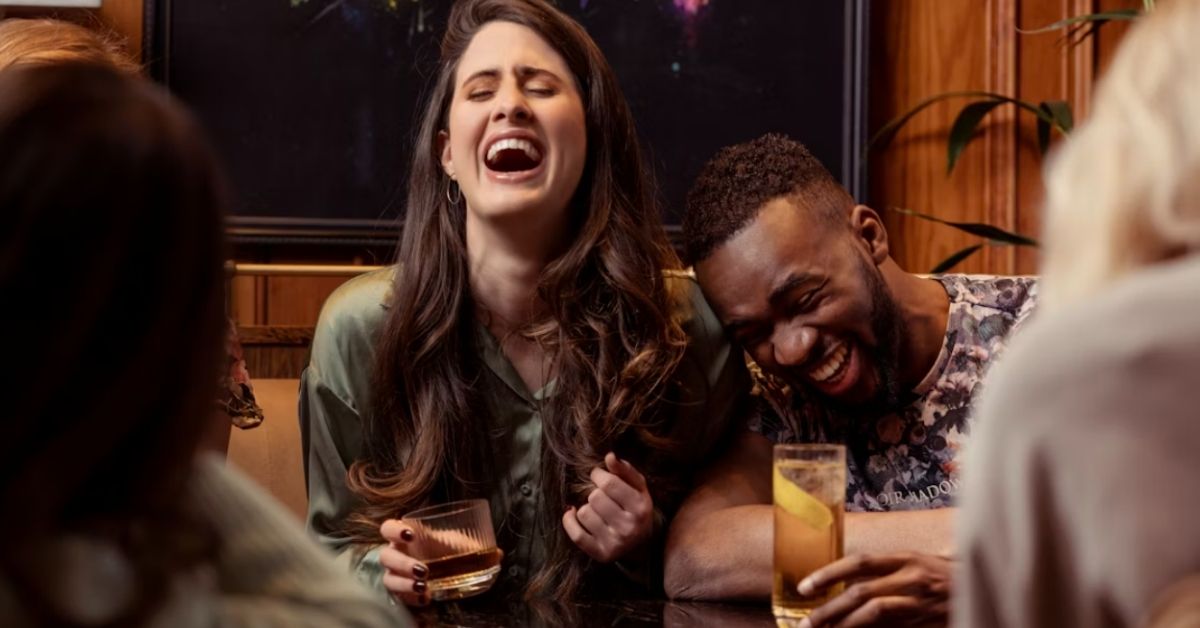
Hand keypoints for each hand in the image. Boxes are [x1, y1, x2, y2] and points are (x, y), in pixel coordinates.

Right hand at [379, 518, 500, 606]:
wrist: (440, 570)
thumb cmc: (444, 551)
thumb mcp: (458, 546)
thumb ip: (475, 547)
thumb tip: (499, 554)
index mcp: (404, 537)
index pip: (388, 528)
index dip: (394, 530)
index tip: (410, 534)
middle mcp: (395, 554)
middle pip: (386, 557)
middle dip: (404, 563)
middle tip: (424, 570)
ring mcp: (394, 575)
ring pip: (389, 579)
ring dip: (405, 584)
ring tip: (424, 587)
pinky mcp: (400, 593)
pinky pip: (399, 598)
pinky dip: (412, 599)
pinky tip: (426, 598)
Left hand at [562, 452, 653, 562]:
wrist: (643, 545)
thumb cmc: (636, 509)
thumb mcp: (638, 488)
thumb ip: (625, 470)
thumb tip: (609, 456)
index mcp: (640, 508)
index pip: (609, 483)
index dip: (598, 475)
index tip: (598, 476)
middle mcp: (629, 527)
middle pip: (595, 497)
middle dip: (595, 492)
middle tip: (601, 496)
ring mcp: (615, 543)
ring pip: (584, 513)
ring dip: (586, 508)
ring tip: (597, 510)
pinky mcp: (601, 554)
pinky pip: (576, 535)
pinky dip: (570, 521)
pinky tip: (573, 514)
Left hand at [796, 552, 951, 626]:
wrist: (989, 591)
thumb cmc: (950, 578)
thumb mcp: (919, 564)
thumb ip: (888, 571)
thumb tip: (847, 582)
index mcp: (907, 558)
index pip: (859, 562)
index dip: (829, 573)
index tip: (804, 587)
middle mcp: (912, 578)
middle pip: (861, 592)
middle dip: (829, 609)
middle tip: (806, 624)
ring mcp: (920, 604)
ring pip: (874, 615)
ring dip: (845, 626)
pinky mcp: (925, 623)